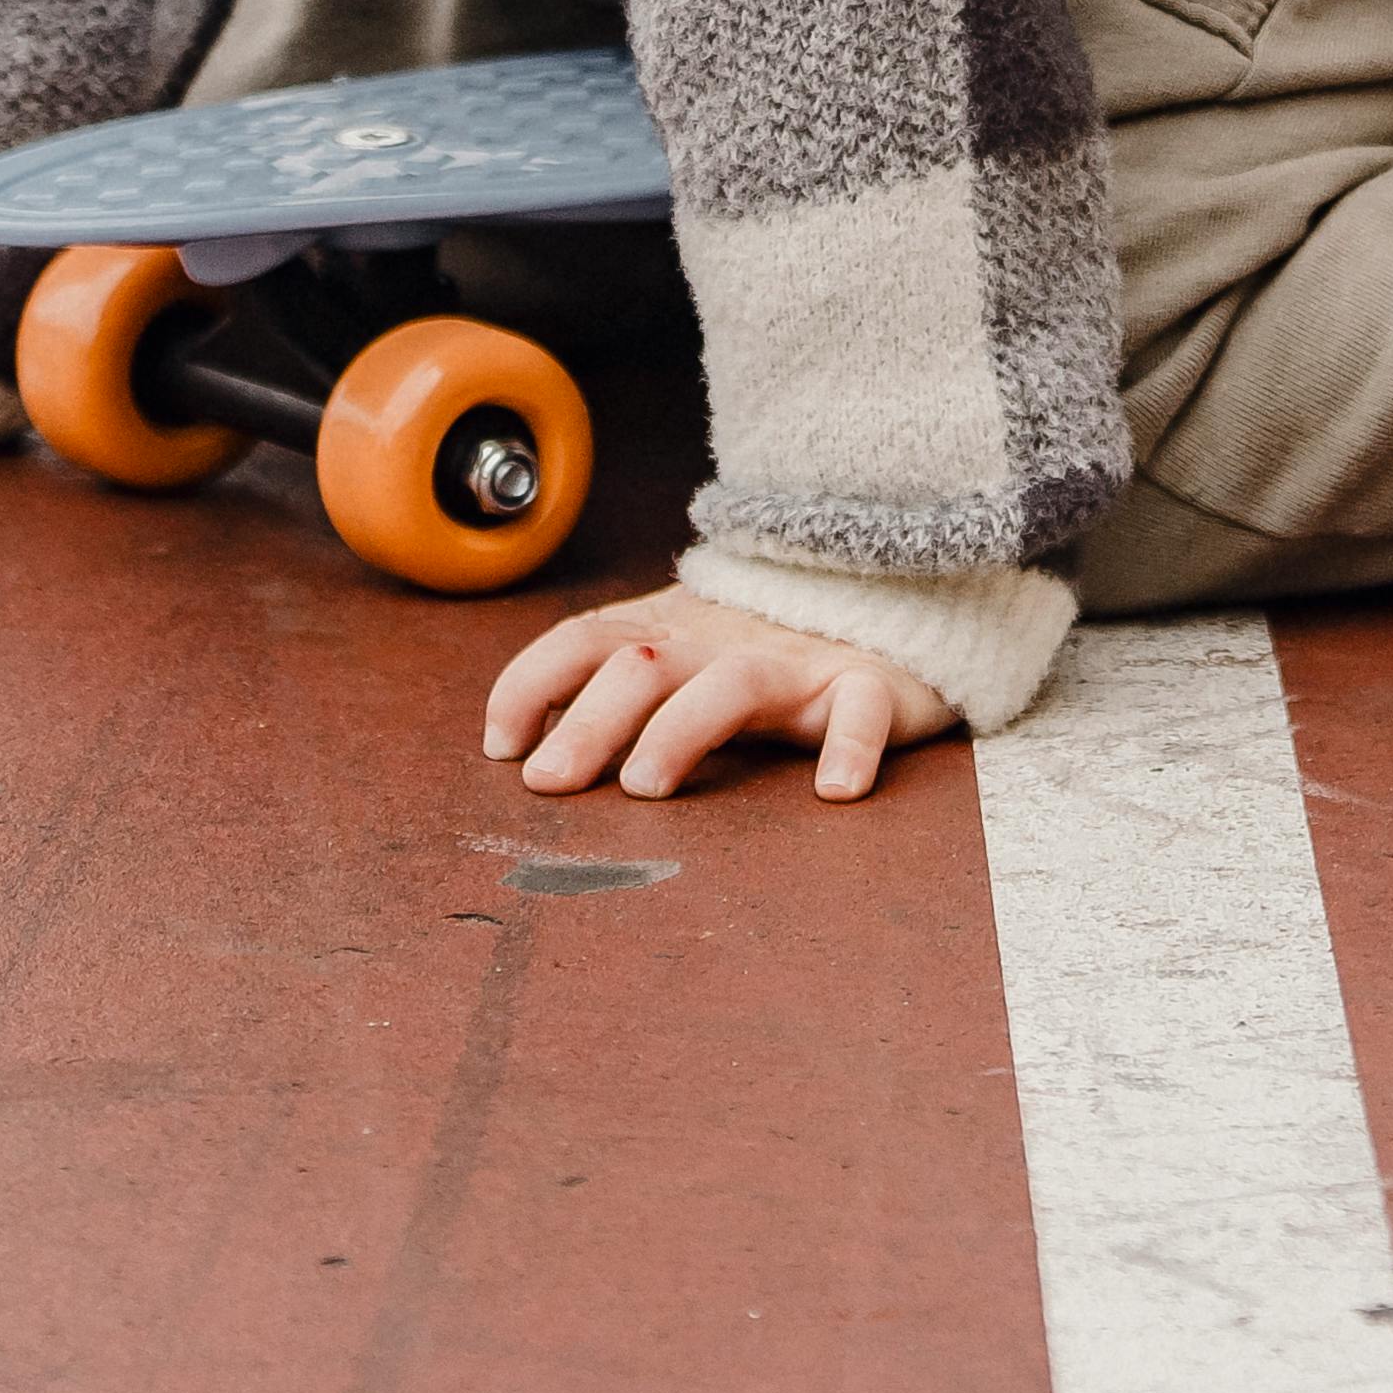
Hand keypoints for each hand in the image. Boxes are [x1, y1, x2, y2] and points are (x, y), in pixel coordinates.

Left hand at [485, 585, 953, 802]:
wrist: (892, 602)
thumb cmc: (768, 653)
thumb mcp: (684, 657)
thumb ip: (618, 689)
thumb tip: (528, 753)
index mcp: (673, 631)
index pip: (585, 639)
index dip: (533, 682)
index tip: (500, 746)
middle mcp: (724, 641)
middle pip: (644, 664)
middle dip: (589, 720)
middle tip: (550, 782)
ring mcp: (797, 661)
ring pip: (732, 684)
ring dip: (681, 730)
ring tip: (645, 785)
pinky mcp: (870, 682)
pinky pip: (862, 709)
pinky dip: (851, 745)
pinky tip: (835, 791)